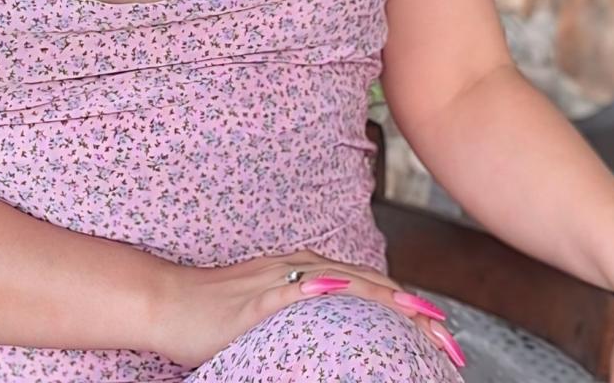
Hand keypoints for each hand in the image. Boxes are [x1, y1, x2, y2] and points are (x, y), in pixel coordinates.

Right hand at [145, 249, 463, 371]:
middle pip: (370, 285)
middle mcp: (299, 267)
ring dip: (390, 303)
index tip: (441, 335)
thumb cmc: (209, 313)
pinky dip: (331, 294)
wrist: (164, 300)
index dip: (408, 309)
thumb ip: (300, 320)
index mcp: (305, 271)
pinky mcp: (258, 295)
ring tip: (426, 323)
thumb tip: (333, 346)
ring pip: (348, 284)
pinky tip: (352, 297)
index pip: (368, 288)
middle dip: (414, 312)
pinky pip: (300, 293)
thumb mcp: (266, 314)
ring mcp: (279, 279)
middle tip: (449, 341)